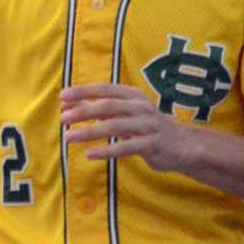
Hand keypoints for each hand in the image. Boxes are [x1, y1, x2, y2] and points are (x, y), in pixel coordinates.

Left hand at [59, 83, 190, 169]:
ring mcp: (148, 125)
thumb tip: (65, 103)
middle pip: (108, 106)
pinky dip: (106, 150)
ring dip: (89, 132)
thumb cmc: (144, 126)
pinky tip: (89, 154)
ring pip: (115, 126)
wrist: (181, 145)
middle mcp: (141, 107)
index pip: (105, 89)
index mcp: (132, 95)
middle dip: (83, 111)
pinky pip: (126, 147)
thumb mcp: (122, 113)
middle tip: (63, 119)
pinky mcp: (152, 144)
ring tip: (68, 137)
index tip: (62, 96)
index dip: (83, 91)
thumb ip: (95, 107)